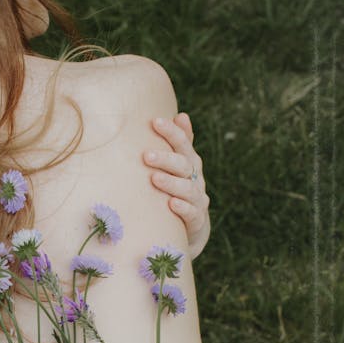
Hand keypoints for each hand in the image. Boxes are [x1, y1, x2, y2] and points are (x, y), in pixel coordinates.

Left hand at [144, 112, 210, 259]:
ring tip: (154, 179)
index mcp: (189, 162)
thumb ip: (179, 143)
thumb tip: (182, 115)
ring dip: (171, 183)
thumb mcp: (178, 167)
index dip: (171, 132)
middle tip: (146, 155)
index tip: (155, 122)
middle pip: (183, 164)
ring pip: (187, 188)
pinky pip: (191, 213)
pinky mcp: (196, 220)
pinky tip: (171, 204)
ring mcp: (197, 199)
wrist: (189, 227)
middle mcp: (195, 178)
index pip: (182, 143)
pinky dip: (182, 208)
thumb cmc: (176, 190)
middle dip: (166, 159)